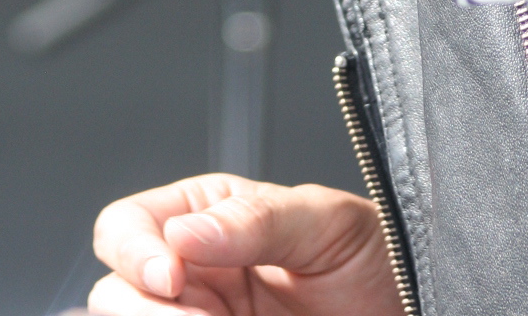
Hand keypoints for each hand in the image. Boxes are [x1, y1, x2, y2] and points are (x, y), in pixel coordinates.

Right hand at [89, 172, 402, 315]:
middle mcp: (192, 278)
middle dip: (140, 308)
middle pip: (115, 293)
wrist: (412, 313)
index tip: (171, 276)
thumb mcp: (326, 223)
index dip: (133, 250)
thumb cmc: (376, 260)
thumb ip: (256, 220)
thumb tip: (183, 234)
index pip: (126, 226)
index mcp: (203, 219)